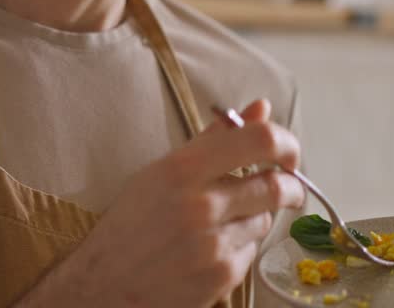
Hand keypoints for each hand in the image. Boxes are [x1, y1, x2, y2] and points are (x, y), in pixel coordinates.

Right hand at [19, 99, 303, 307]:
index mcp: (182, 169)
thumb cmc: (130, 224)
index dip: (285, 143)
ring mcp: (214, 244)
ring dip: (255, 217)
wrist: (103, 284)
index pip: (258, 141)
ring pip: (265, 220)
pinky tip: (211, 249)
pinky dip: (240, 247)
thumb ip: (214, 139)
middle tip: (287, 187)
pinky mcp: (222, 277)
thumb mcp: (161, 171)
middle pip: (276, 185)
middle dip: (291, 186)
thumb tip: (260, 108)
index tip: (286, 152)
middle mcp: (201, 204)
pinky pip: (251, 252)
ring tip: (224, 222)